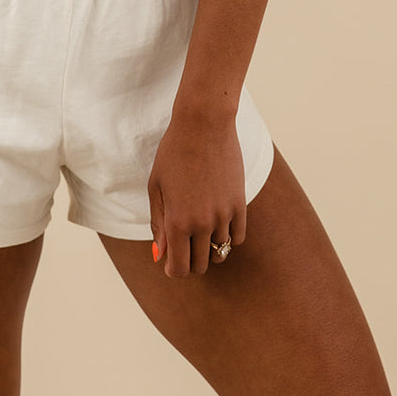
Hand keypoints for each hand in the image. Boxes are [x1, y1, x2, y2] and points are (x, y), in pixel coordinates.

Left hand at [147, 104, 245, 277]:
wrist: (204, 125)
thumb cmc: (173, 153)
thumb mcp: (157, 187)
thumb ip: (158, 223)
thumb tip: (160, 254)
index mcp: (177, 222)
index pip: (179, 268)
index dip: (173, 270)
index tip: (170, 263)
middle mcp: (202, 223)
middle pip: (201, 265)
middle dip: (190, 261)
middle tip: (183, 247)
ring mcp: (224, 215)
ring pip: (220, 252)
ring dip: (209, 248)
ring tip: (199, 232)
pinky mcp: (240, 204)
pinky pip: (238, 237)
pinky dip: (227, 238)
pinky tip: (217, 226)